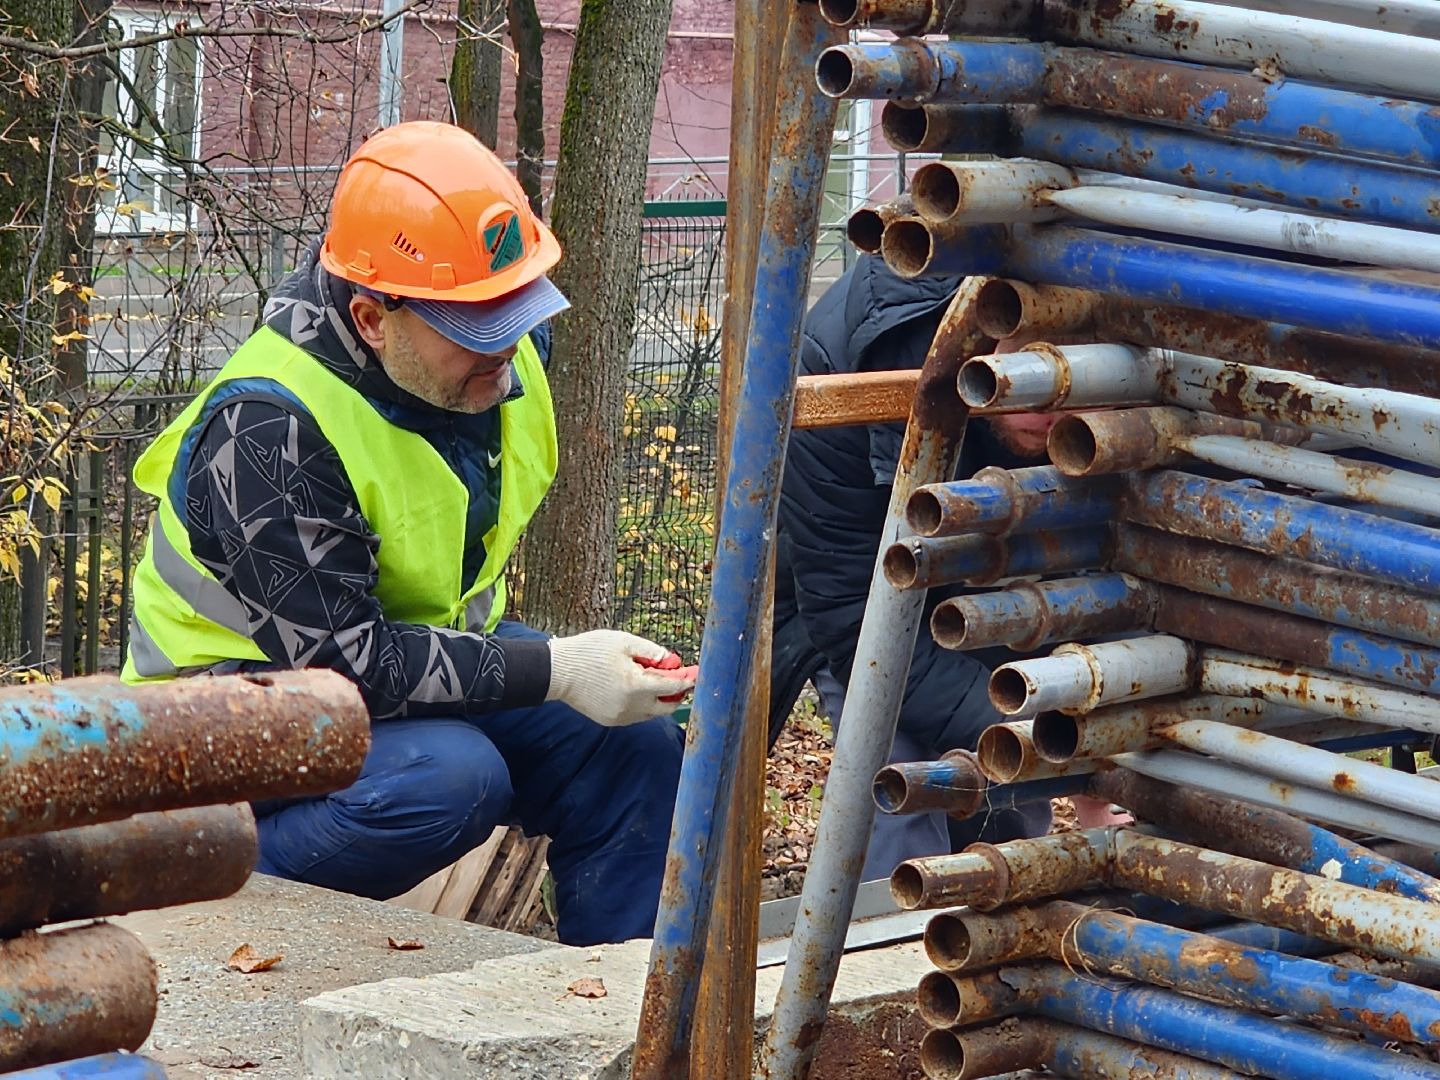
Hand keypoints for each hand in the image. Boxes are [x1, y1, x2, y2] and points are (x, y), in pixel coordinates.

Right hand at [546, 630, 697, 726]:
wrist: (557, 671)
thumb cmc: (590, 651)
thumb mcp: (623, 642)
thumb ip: (652, 651)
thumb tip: (672, 660)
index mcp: (636, 685)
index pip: (673, 687)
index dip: (688, 680)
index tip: (696, 675)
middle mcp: (631, 706)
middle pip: (667, 707)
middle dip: (676, 694)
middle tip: (679, 680)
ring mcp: (620, 716)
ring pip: (651, 713)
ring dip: (657, 700)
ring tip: (651, 681)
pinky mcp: (610, 721)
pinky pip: (635, 715)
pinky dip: (640, 705)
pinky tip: (632, 689)